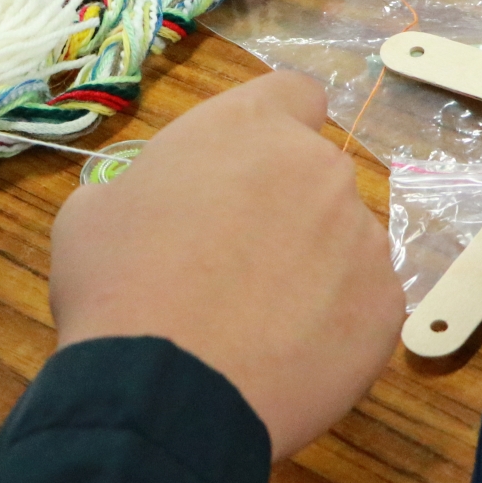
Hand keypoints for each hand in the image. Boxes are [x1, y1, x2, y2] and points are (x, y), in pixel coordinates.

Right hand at [49, 71, 403, 459]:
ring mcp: (363, 237)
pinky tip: (286, 354)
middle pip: (316, 172)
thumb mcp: (95, 211)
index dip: (272, 127)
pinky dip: (333, 320)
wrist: (167, 389)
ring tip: (259, 320)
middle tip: (236, 259)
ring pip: (344, 238)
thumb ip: (148, 185)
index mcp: (251, 127)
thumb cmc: (118, 286)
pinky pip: (362, 299)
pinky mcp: (386, 304)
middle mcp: (320, 168)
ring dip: (312, 263)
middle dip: (286, 205)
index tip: (246, 169)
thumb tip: (157, 206)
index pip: (294, 93)